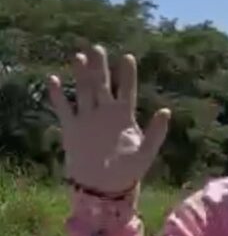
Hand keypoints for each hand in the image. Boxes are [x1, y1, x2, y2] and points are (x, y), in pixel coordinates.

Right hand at [47, 45, 169, 193]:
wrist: (104, 187)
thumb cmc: (128, 172)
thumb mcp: (146, 153)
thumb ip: (156, 133)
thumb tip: (166, 111)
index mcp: (125, 118)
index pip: (127, 91)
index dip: (127, 75)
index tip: (128, 57)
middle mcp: (106, 114)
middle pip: (103, 85)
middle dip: (100, 67)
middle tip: (97, 48)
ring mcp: (88, 119)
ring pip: (84, 92)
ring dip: (81, 75)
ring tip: (79, 57)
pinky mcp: (72, 128)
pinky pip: (64, 108)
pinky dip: (58, 95)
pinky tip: (53, 80)